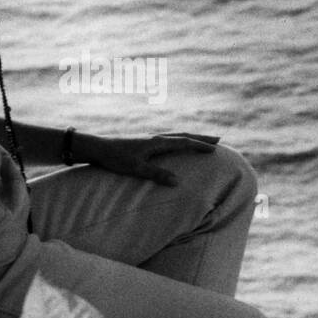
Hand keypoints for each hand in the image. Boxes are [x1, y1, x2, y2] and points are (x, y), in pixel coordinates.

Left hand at [74, 131, 219, 185]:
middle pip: (184, 135)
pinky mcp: (145, 142)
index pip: (184, 142)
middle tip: (219, 139)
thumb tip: (177, 181)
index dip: (200, 145)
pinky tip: (178, 145)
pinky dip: (180, 140)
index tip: (215, 149)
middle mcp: (156, 137)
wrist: (98, 147)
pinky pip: (169, 139)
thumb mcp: (136, 168)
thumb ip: (156, 174)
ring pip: (177, 135)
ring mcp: (150, 138)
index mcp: (157, 142)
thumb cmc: (116, 158)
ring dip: (192, 137)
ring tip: (203, 140)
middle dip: (201, 138)